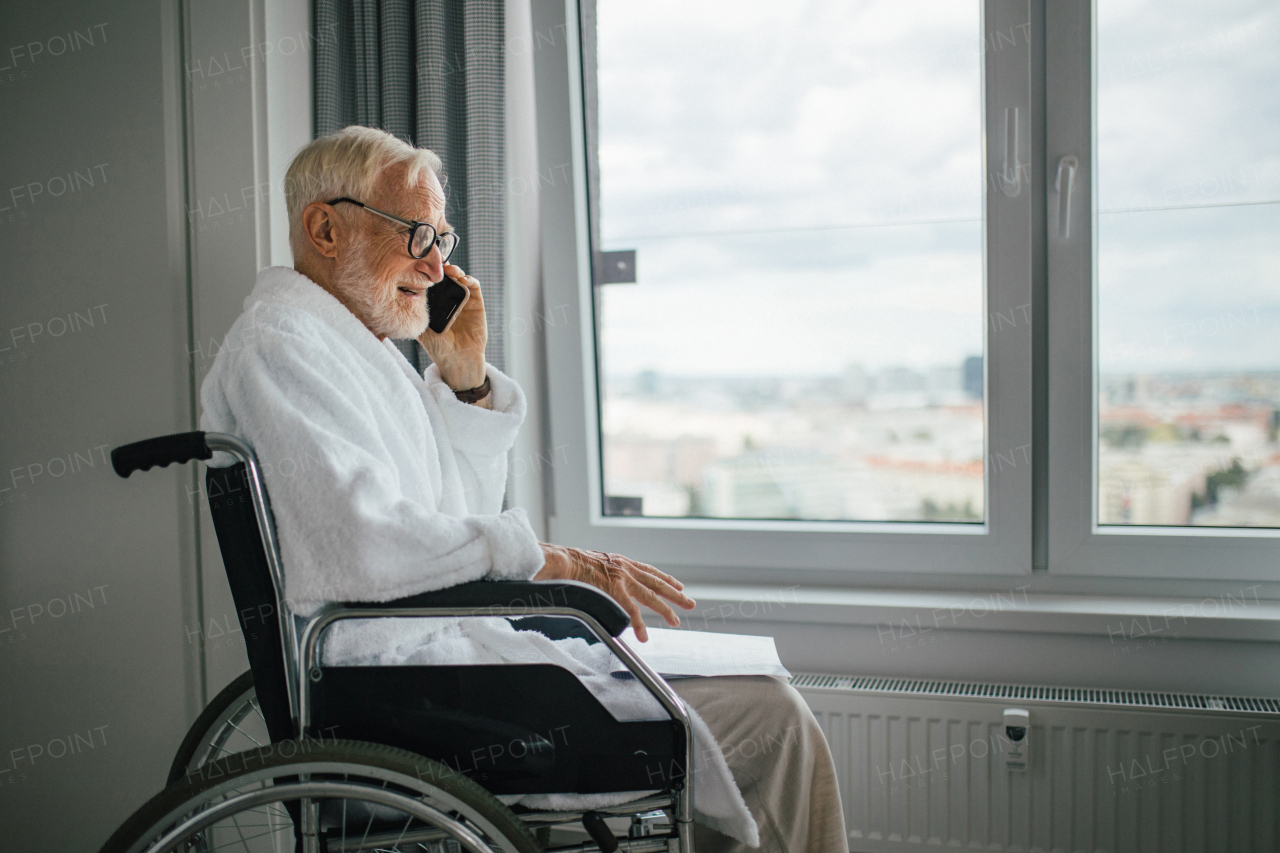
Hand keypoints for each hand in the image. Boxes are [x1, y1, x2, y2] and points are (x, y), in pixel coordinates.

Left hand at [418, 263, 486, 390]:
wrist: (458, 360)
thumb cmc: (438, 347)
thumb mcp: (421, 329)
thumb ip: (414, 313)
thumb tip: (402, 294)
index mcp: (433, 302)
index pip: (430, 281)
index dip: (426, 271)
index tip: (421, 264)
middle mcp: (447, 298)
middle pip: (444, 275)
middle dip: (440, 267)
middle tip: (435, 263)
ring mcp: (462, 299)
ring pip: (459, 277)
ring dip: (455, 270)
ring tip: (449, 271)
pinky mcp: (476, 303)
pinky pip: (474, 286)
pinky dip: (470, 279)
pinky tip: (463, 280)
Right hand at [534, 544, 695, 641]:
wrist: (564, 560)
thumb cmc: (571, 562)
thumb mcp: (592, 563)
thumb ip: (602, 572)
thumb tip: (600, 580)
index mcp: (621, 561)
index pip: (649, 571)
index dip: (665, 579)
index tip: (678, 585)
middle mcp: (626, 568)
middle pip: (657, 583)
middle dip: (675, 594)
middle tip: (690, 603)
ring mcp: (622, 578)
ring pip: (650, 597)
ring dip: (665, 610)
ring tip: (676, 621)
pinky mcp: (615, 589)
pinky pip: (631, 610)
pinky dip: (639, 624)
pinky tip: (644, 636)